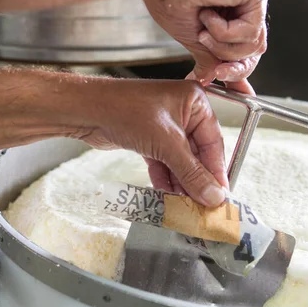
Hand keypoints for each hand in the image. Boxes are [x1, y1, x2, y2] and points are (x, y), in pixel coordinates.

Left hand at [82, 79, 227, 206]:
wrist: (87, 111)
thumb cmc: (126, 110)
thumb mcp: (166, 143)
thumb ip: (192, 172)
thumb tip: (213, 195)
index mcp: (194, 101)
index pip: (214, 141)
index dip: (217, 170)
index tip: (221, 194)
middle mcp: (182, 111)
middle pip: (197, 153)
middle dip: (197, 179)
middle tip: (203, 204)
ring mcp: (164, 125)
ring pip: (179, 160)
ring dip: (181, 182)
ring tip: (186, 204)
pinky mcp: (149, 138)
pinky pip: (163, 161)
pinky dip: (165, 178)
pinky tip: (167, 195)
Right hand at [142, 0, 268, 93]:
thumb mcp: (193, 39)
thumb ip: (208, 58)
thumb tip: (208, 77)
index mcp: (231, 14)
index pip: (246, 51)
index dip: (237, 71)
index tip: (223, 80)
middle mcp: (245, 6)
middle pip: (254, 50)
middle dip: (233, 64)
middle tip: (216, 69)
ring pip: (254, 45)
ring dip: (223, 45)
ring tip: (204, 30)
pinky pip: (251, 30)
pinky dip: (225, 32)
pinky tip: (209, 15)